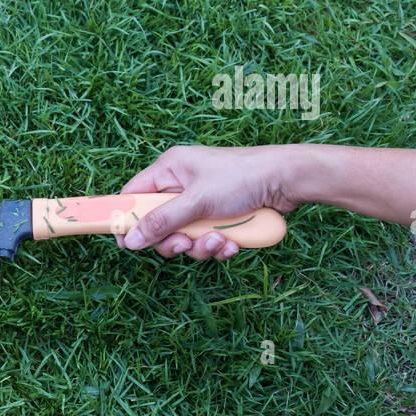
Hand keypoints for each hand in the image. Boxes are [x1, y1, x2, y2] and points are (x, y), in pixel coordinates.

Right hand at [116, 145, 302, 260]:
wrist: (289, 180)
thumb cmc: (243, 177)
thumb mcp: (198, 201)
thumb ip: (162, 221)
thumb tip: (131, 240)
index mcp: (170, 169)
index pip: (133, 195)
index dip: (126, 220)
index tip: (126, 243)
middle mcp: (182, 185)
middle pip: (157, 223)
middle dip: (173, 240)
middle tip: (185, 244)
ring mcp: (201, 203)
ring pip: (183, 236)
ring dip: (200, 246)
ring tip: (219, 241)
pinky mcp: (219, 217)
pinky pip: (205, 240)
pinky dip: (218, 246)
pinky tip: (233, 243)